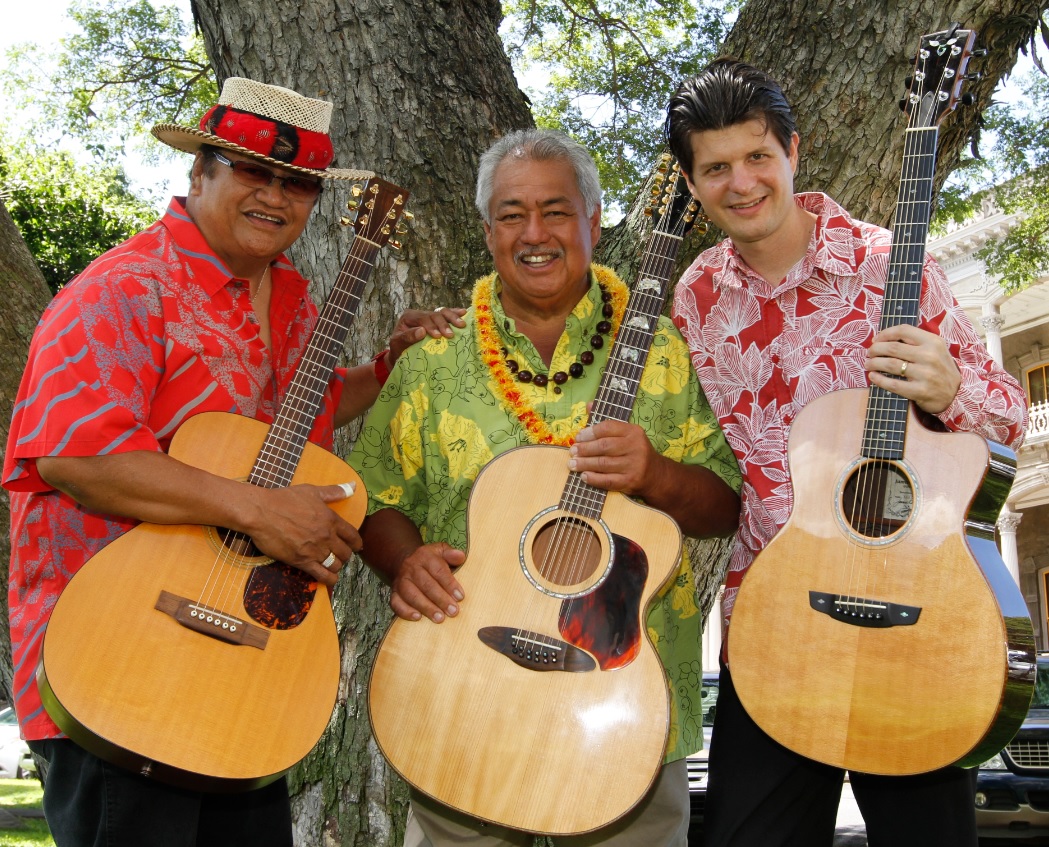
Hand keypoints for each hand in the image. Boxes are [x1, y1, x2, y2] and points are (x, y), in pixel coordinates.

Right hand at [243, 483, 361, 587]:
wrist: (261, 512)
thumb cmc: (284, 499)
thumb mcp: (312, 491)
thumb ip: (334, 491)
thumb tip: (353, 485)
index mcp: (331, 519)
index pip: (353, 535)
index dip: (357, 543)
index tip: (357, 546)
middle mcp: (326, 536)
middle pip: (346, 553)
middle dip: (345, 555)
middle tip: (340, 555)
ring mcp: (314, 550)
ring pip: (336, 565)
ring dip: (336, 565)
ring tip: (332, 563)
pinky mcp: (301, 561)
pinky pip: (322, 576)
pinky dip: (329, 579)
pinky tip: (330, 578)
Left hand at [387, 307, 466, 365]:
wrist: (401, 352)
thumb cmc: (399, 348)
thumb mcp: (398, 344)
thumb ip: (407, 337)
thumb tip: (421, 331)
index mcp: (409, 316)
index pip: (422, 318)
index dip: (431, 326)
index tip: (438, 336)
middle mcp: (420, 313)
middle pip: (434, 314)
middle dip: (443, 324)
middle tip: (450, 334)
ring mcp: (430, 315)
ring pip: (442, 312)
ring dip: (453, 318)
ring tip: (461, 325)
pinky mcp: (437, 320)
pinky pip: (447, 314)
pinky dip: (455, 313)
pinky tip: (464, 313)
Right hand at [389, 542, 465, 622]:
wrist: (405, 561)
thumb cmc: (430, 560)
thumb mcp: (441, 550)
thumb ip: (451, 554)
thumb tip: (460, 557)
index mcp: (424, 556)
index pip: (438, 571)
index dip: (450, 584)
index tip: (460, 597)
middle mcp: (411, 568)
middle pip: (426, 585)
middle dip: (440, 599)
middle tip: (453, 611)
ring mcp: (401, 581)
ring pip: (412, 595)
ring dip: (426, 608)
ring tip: (439, 618)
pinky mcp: (394, 593)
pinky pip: (396, 603)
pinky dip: (405, 611)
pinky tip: (417, 618)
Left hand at [567, 419, 661, 496]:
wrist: (655, 473)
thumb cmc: (635, 450)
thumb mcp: (626, 433)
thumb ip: (607, 422)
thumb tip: (588, 405)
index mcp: (633, 432)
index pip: (608, 428)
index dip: (590, 432)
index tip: (578, 437)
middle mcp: (635, 447)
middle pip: (604, 446)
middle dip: (585, 449)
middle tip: (572, 451)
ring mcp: (633, 465)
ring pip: (604, 464)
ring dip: (585, 464)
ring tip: (573, 464)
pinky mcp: (630, 481)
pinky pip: (608, 480)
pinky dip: (594, 479)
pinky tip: (584, 476)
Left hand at [865, 324, 960, 414]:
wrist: (955, 393)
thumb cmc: (939, 368)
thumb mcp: (935, 349)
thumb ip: (916, 341)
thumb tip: (884, 338)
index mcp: (933, 342)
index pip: (903, 330)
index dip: (885, 333)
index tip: (876, 339)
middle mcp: (930, 356)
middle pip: (893, 348)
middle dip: (875, 349)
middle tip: (869, 353)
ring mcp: (925, 374)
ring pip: (891, 364)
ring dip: (874, 363)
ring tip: (868, 364)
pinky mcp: (920, 390)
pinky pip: (893, 384)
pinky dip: (879, 379)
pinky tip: (873, 376)